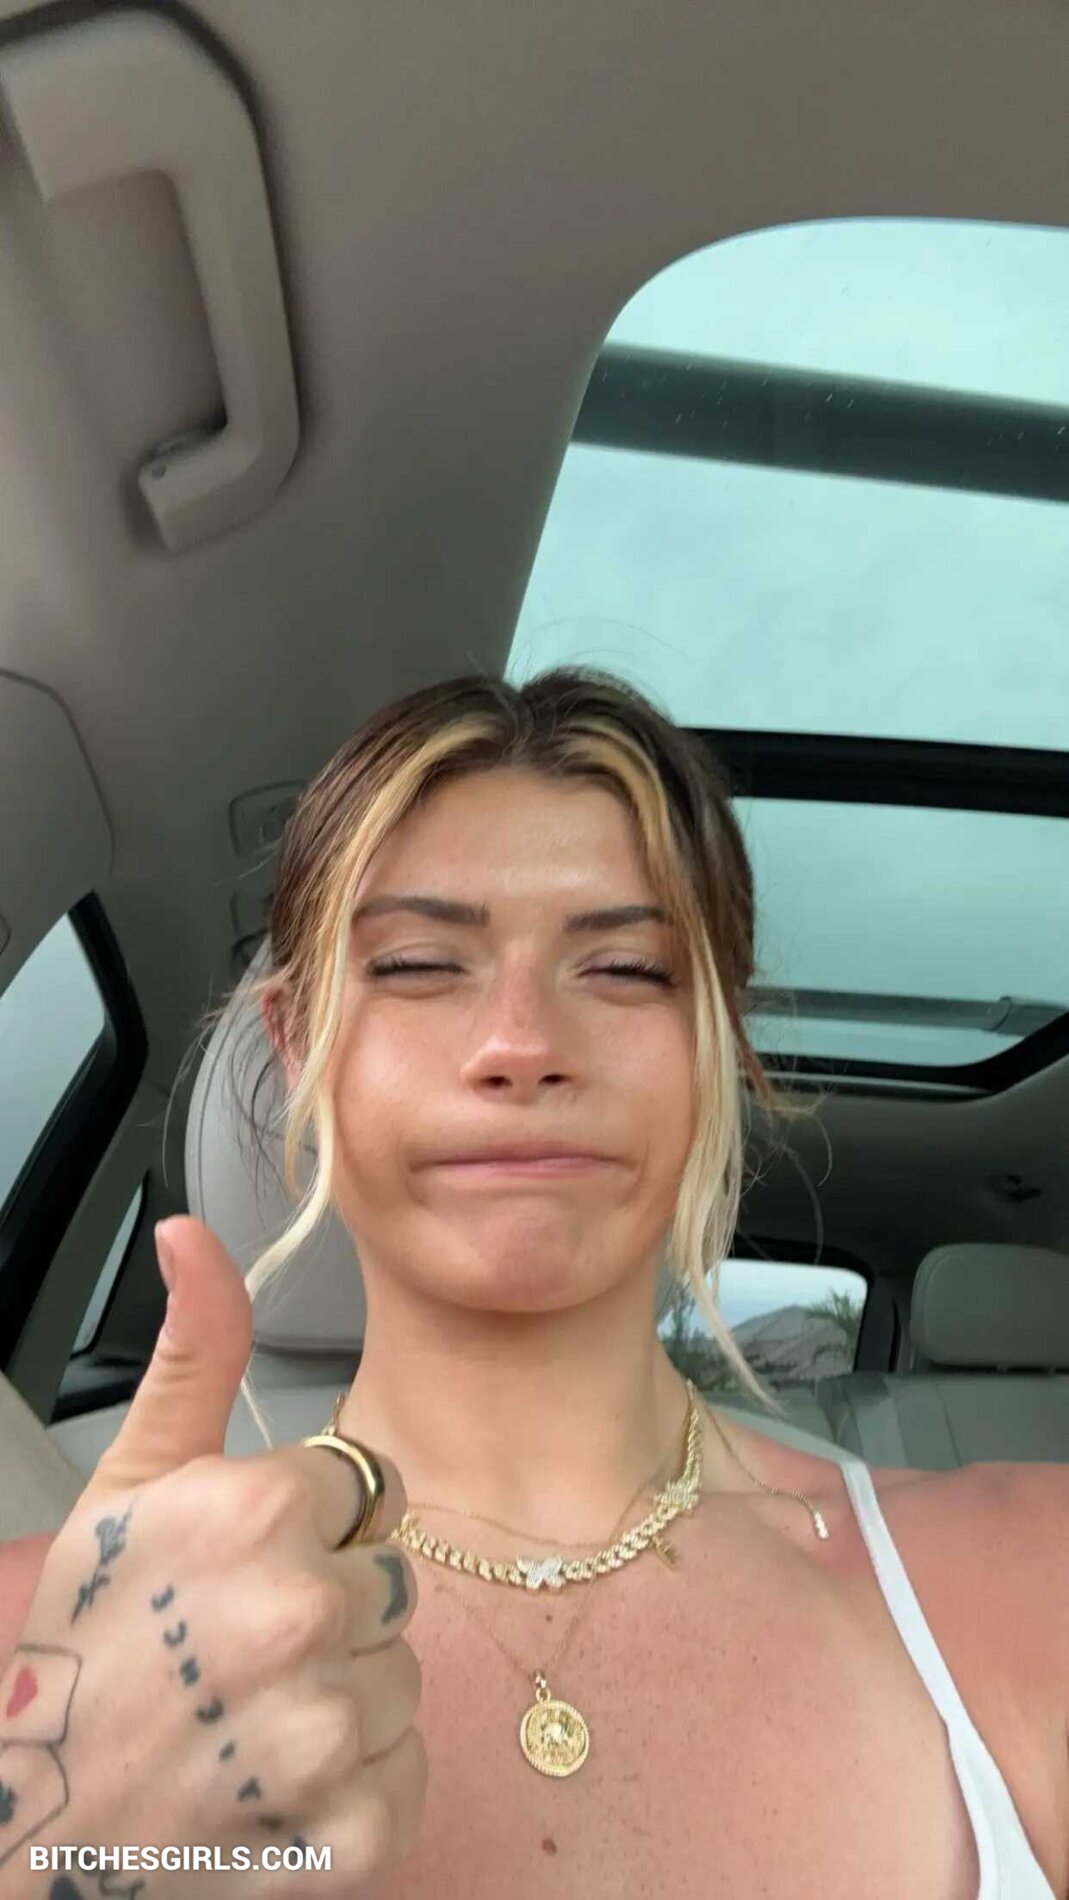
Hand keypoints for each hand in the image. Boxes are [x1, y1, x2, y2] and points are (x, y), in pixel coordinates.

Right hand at [0, 1218, 426, 1895]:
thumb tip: (193, 1234)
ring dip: (343, 1701)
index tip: (245, 1569)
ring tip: (250, 1721)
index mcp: (256, 1514)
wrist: (38, 1838)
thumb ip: (193, 1352)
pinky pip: (404, 1774)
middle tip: (238, 1652)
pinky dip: (353, 1792)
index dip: (312, 1530)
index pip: (371, 1490)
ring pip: (402, 1678)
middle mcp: (302, 1614)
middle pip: (391, 1582)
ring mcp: (329, 1732)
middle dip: (330, 1610)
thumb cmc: (81, 1657)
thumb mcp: (129, 1484)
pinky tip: (275, 1789)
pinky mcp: (354, 1833)